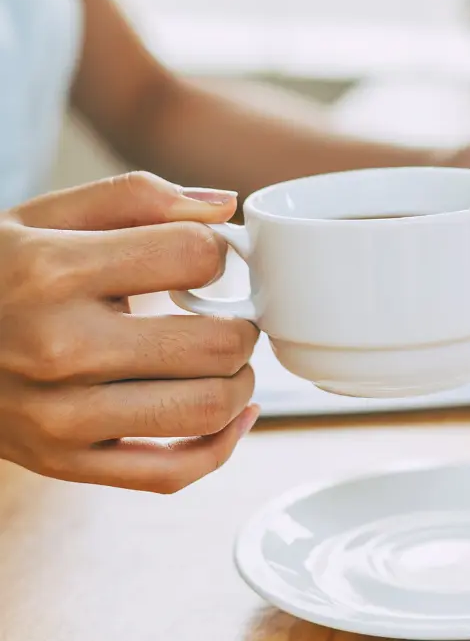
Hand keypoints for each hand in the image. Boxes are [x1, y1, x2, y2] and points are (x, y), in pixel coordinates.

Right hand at [1, 173, 258, 493]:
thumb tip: (227, 209)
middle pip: (215, 344)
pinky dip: (221, 446)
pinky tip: (234, 414)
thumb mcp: (48, 215)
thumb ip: (139, 197)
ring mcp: (60, 416)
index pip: (193, 256)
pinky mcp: (64, 462)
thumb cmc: (0, 272)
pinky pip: (171, 473)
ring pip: (206, 409)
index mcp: (56, 272)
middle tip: (233, 314)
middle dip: (244, 324)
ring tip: (227, 358)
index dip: (218, 252)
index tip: (208, 260)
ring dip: (241, 382)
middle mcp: (59, 348)